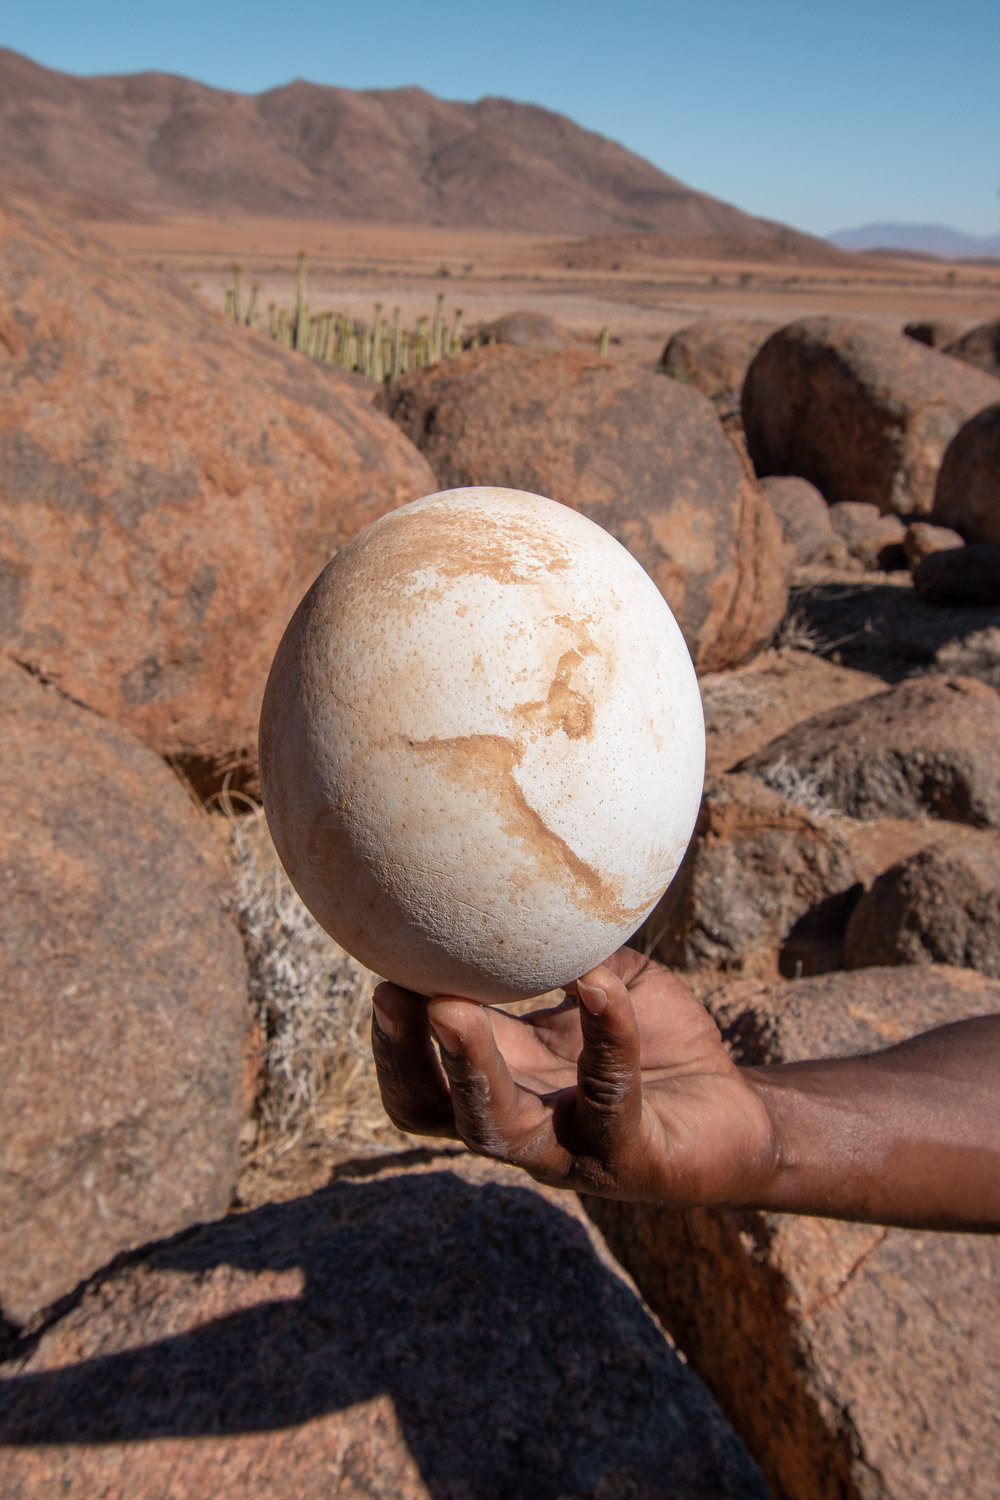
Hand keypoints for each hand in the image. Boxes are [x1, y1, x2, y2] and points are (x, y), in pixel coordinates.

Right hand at [371, 948, 777, 1204]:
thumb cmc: (662, 1044)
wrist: (743, 1114)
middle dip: (406, 1058)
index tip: (380, 974)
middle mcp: (524, 1121)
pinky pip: (610, 1100)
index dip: (392, 1040)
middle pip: (434, 1112)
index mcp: (507, 1080)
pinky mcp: (633, 1159)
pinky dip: (603, 1037)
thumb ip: (566, 941)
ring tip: (452, 1009)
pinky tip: (598, 984)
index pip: (422, 1079)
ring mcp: (572, 1148)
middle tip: (394, 996)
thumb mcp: (605, 979)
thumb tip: (530, 858)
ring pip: (497, 1128)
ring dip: (470, 1068)